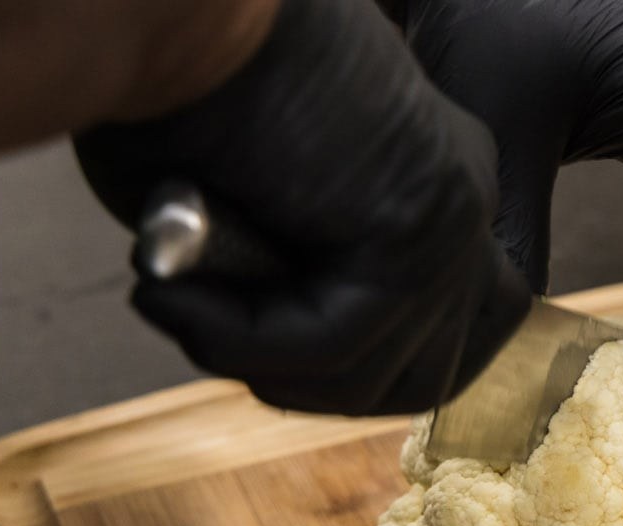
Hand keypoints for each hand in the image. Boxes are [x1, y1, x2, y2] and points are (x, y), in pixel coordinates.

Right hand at [74, 0, 529, 415]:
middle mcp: (461, 197)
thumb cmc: (175, 92)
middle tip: (215, 334)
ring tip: (177, 303)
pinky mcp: (413, 227)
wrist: (162, 9)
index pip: (452, 331)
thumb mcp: (253, 220)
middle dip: (319, 390)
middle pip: (433, 374)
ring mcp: (449, 213)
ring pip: (379, 377)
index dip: (358, 371)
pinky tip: (168, 292)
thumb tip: (299, 364)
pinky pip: (336, 346)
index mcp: (435, 180)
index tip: (259, 353)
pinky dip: (237, 341)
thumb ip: (300, 291)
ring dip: (260, 366)